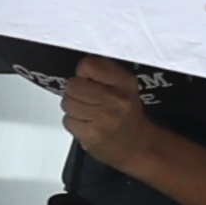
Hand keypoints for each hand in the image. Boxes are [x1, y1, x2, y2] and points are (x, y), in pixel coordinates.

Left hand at [56, 57, 161, 174]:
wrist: (138, 146)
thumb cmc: (127, 114)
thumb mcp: (125, 86)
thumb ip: (103, 70)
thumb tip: (82, 58)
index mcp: (125, 82)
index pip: (89, 65)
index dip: (83, 72)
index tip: (88, 79)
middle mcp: (117, 100)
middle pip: (72, 85)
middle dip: (75, 91)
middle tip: (87, 98)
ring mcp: (104, 119)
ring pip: (67, 103)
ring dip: (73, 107)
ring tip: (88, 112)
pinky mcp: (91, 136)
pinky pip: (67, 121)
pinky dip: (74, 123)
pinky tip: (87, 124)